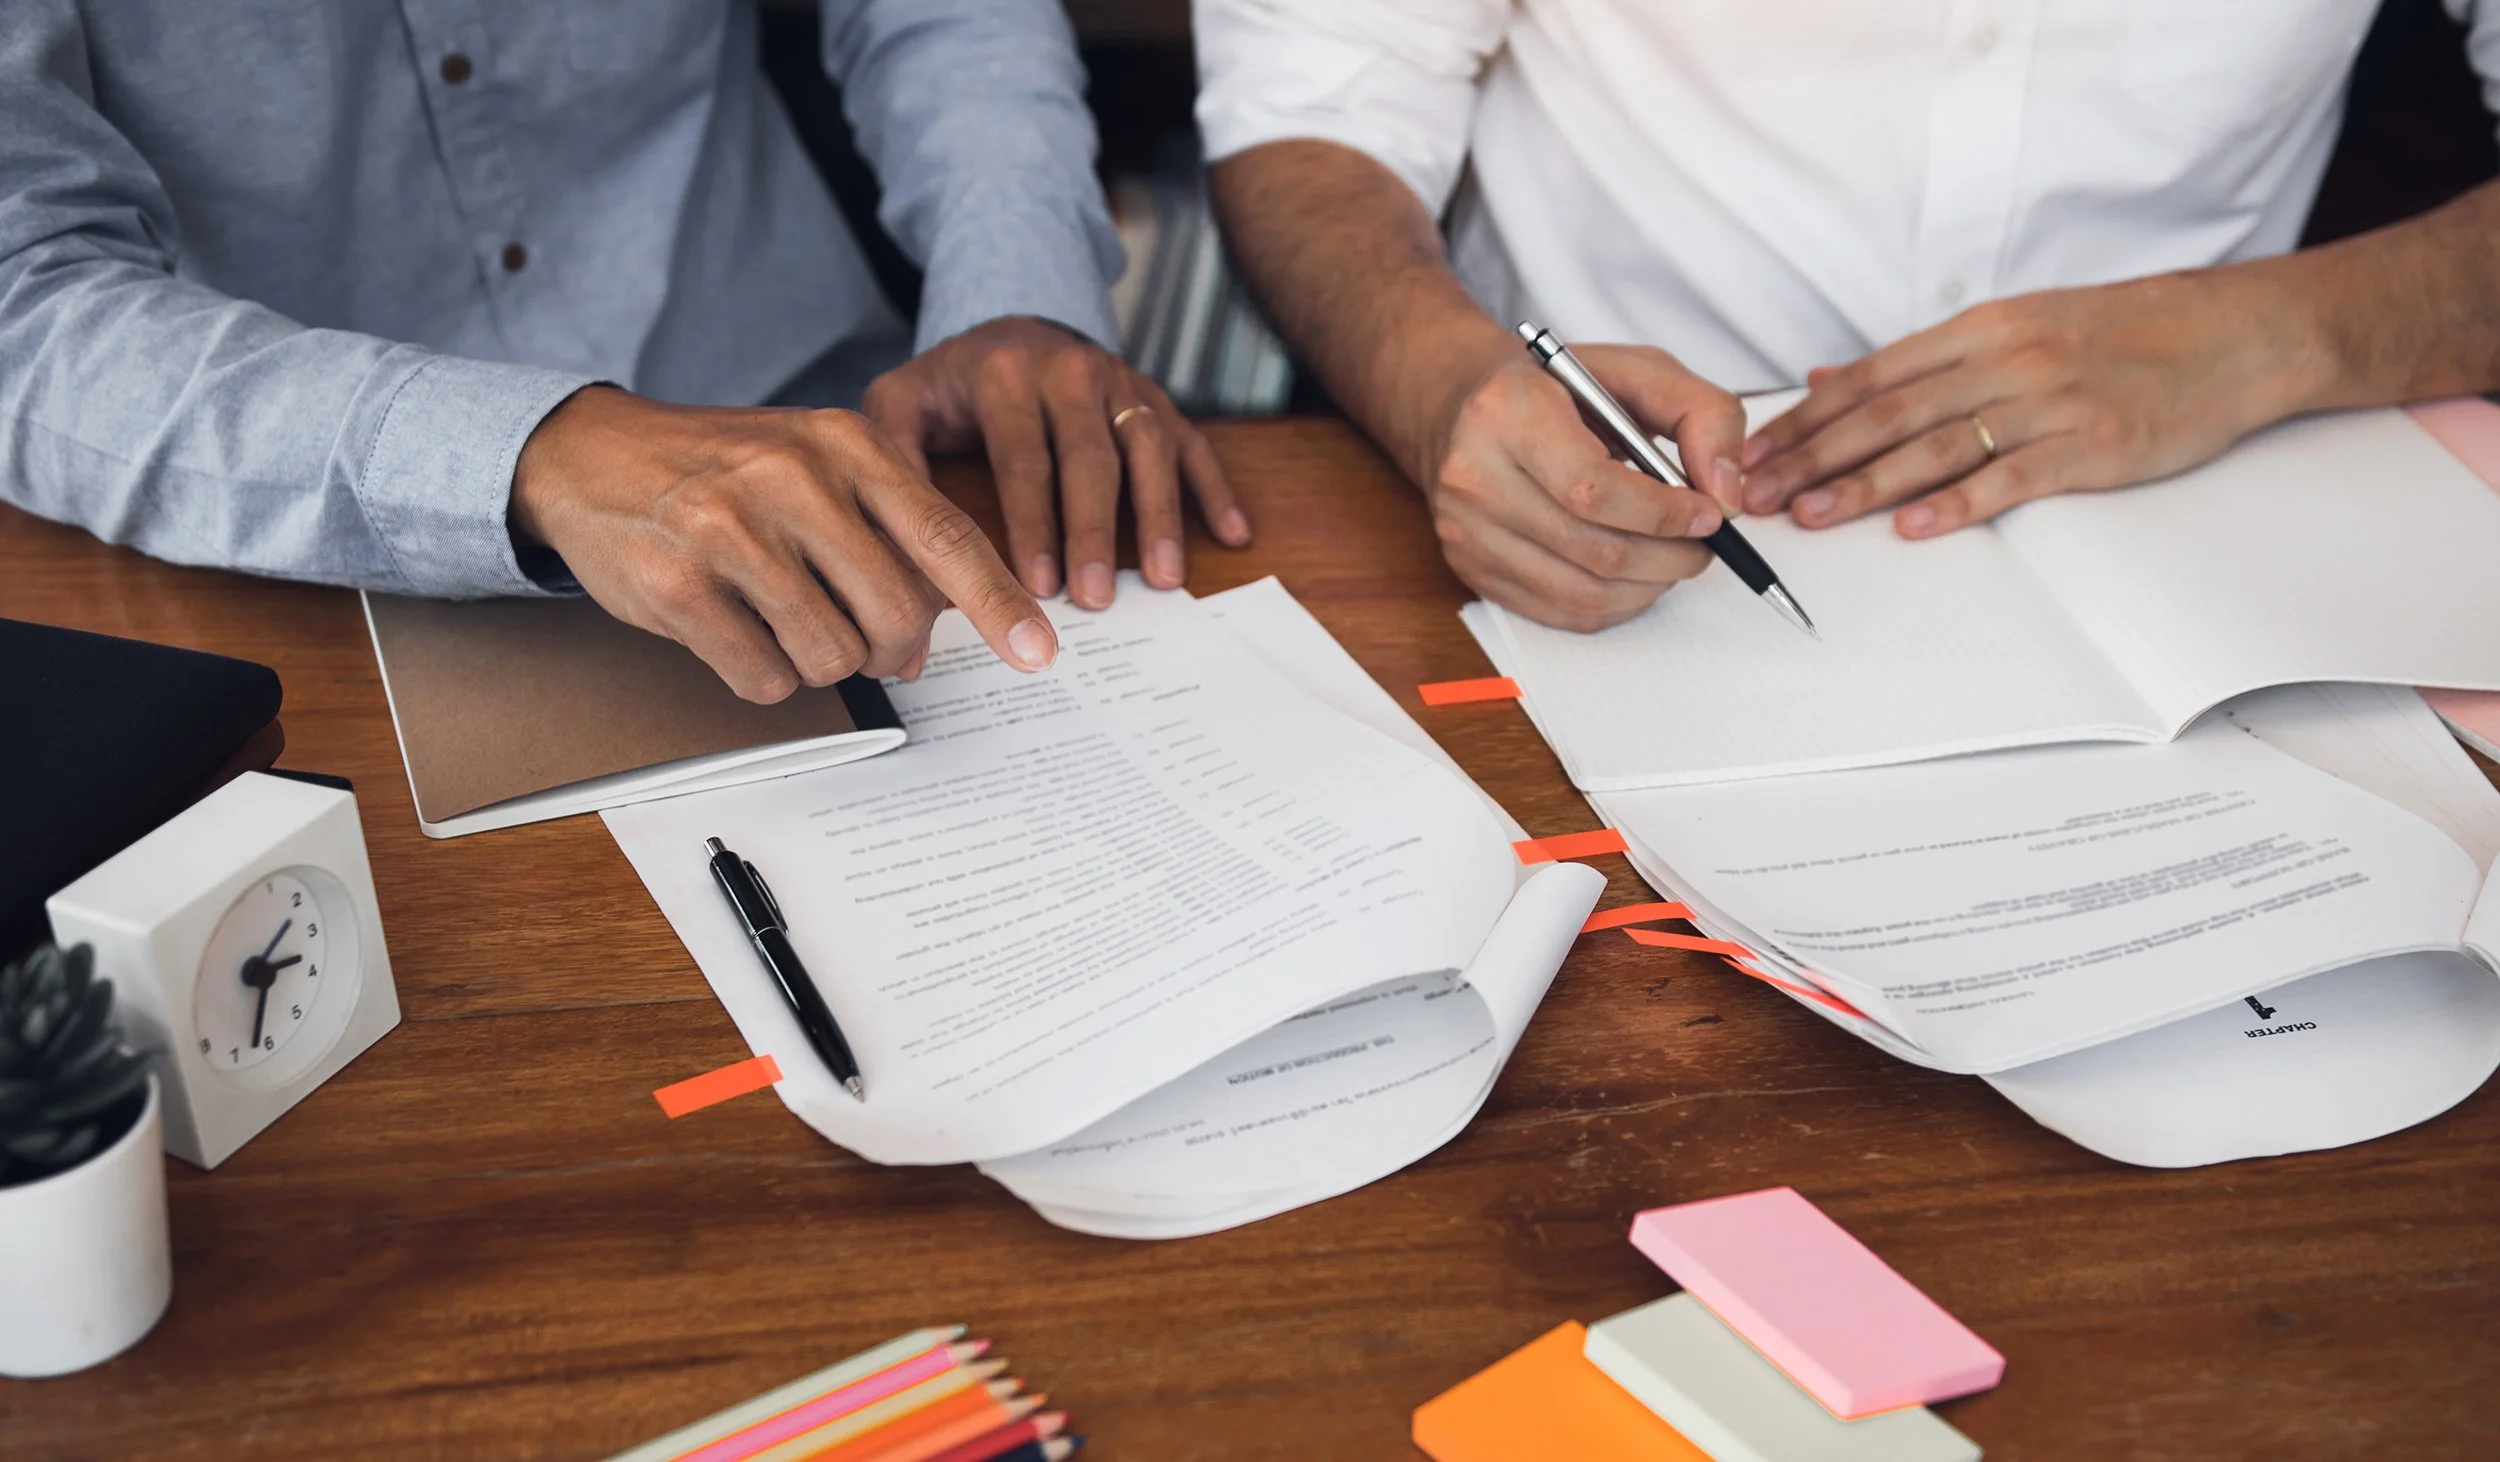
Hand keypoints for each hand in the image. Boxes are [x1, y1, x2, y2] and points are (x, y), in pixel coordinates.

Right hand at [511, 387, 1056, 702]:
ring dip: (816, 661)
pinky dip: (760, 674)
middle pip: (896, 615)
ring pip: (832, 655)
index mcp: (845, 444)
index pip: (945, 536)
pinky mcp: (679, 583)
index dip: (1000, 603)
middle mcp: (794, 478)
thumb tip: (929, 643)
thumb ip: (882, 537)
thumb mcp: (814, 465)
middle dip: (888, 649)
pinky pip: (762, 677)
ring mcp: (732, 529)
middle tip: (856, 638)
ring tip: (778, 617)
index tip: (1040, 653)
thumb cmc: (724, 469)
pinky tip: (733, 629)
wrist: (592, 454)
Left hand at [861, 316, 1249, 609]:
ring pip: (1148, 449)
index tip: (1036, 584)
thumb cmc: (953, 383)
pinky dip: (1215, 489)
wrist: (1011, 322)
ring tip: (1165, 580)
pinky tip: (1233, 535)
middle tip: (1095, 599)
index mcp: (1006, 374)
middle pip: (1090, 458)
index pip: (1022, 456)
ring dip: (1160, 517)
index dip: (1032, 523)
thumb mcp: (900, 402)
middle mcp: (1071, 370)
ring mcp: (1121, 383)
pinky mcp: (1155, 399)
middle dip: (1094, 533)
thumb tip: (892, 554)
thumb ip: (893, 460)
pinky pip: (1193, 443)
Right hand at [1424, 340, 1744, 631]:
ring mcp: (1465, 531)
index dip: (1664, 514)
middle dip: (1670, 556)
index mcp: (1508, 411)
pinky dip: (1615, 604)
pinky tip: (1635, 576)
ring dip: (1648, 586)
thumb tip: (1726, 496)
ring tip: (1674, 558)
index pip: (1594, 489)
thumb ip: (1702, 415)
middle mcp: (1474, 476)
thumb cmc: (1556, 388)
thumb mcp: (1638, 371)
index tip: (1709, 514)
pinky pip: (1559, 612)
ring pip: (1581, 592)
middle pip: (1594, 549)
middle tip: (1703, 543)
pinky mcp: (1470, 569)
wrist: (1459, 403)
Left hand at [1739, 271, 2308, 536]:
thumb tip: (1828, 377)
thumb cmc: (2121, 334)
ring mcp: (2049, 400)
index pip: (1870, 378)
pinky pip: (2013, 476)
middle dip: (1812, 457)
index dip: (1804, 418)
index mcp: (1979, 330)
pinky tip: (1912, 528)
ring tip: (1812, 516)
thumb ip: (1920, 360)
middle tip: (1757, 494)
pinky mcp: (2093, 443)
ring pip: (1937, 444)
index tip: (1752, 453)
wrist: (2233, 333)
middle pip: (1887, 413)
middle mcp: (2005, 359)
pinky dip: (1958, 503)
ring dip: (1865, 485)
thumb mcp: (2014, 325)